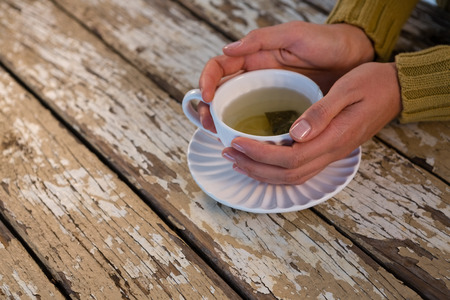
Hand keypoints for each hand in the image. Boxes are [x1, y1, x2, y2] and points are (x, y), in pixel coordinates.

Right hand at [198, 21, 373, 131]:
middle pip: (222, 94)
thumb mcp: (294, 35)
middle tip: (209, 124)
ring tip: (222, 138)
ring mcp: (268, 96)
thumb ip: (261, 39)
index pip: (220, 68)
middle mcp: (257, 77)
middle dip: (210, 109)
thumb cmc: (327, 41)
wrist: (355, 59)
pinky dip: (249, 134)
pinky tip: (247, 145)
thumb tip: (228, 49)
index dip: (206, 80)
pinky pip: (259, 124)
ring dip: (224, 125)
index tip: (206, 96)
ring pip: (237, 112)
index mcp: (255, 58)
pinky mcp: (282, 111)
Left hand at [221, 62, 401, 184]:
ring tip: (237, 159)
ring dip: (262, 172)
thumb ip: (321, 113)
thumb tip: (295, 133)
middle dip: (254, 166)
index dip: (259, 155)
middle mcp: (330, 153)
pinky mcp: (329, 151)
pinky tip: (261, 160)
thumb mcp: (347, 90)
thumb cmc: (373, 85)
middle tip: (228, 151)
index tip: (236, 141)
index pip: (289, 159)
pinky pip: (300, 171)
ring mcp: (331, 155)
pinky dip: (276, 171)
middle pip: (286, 175)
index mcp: (333, 139)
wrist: (396, 91)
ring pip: (292, 178)